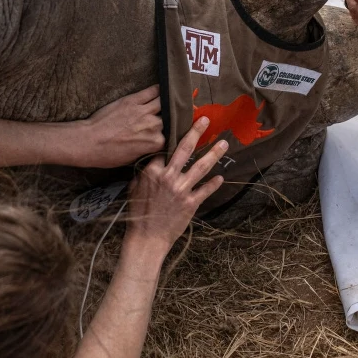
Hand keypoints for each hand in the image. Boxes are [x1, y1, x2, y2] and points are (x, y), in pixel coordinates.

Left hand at [73, 86, 164, 168]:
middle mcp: (154, 126)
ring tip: (171, 98)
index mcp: (156, 143)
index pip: (170, 135)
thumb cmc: (108, 154)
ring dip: (168, 100)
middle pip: (169, 118)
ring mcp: (144, 112)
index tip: (168, 129)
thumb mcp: (133, 159)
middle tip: (169, 114)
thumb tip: (153, 142)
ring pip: (164, 101)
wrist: (89, 142)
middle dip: (168, 117)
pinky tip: (162, 87)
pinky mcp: (133, 101)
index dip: (169, 132)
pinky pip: (152, 91)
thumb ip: (148, 148)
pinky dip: (158, 89)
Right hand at [125, 117, 226, 254]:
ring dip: (214, 154)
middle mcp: (169, 177)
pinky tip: (221, 177)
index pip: (164, 149)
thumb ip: (144, 174)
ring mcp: (181, 190)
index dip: (171, 139)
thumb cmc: (138, 213)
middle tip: (206, 120)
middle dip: (196, 132)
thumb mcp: (134, 188)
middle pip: (184, 150)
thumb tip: (151, 163)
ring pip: (201, 167)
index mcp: (152, 172)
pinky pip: (205, 190)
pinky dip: (214, 183)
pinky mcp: (191, 203)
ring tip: (224, 143)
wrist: (146, 237)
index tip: (180, 126)